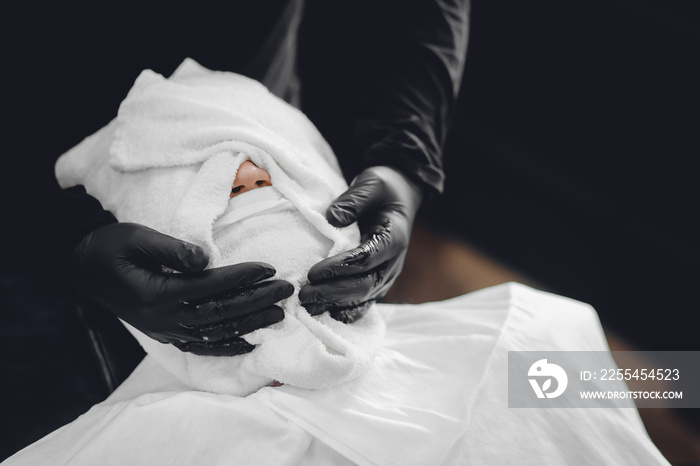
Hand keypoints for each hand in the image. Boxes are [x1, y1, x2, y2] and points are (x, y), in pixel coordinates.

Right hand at [70, 223, 293, 355]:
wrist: (84, 267)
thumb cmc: (112, 247)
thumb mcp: (137, 237)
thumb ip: (171, 248)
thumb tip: (206, 258)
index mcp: (157, 295)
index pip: (210, 287)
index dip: (242, 278)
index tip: (268, 268)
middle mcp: (163, 319)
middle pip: (220, 313)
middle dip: (257, 301)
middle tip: (287, 290)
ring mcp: (165, 330)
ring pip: (216, 333)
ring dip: (250, 324)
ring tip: (279, 313)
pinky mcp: (166, 334)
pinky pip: (202, 346)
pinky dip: (229, 345)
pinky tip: (251, 341)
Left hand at [299, 166, 422, 321]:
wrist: (399, 199)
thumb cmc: (383, 190)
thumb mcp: (372, 184)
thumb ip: (354, 200)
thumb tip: (331, 218)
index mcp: (393, 238)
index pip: (366, 258)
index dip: (340, 268)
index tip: (313, 272)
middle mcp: (392, 263)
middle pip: (364, 286)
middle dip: (333, 293)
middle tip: (304, 295)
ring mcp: (385, 276)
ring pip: (362, 299)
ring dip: (334, 305)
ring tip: (306, 308)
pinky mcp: (377, 283)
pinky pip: (362, 303)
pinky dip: (343, 311)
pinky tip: (321, 314)